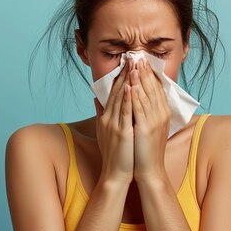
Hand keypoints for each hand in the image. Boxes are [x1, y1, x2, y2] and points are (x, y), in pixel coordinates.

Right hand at [93, 59, 134, 184]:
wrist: (115, 174)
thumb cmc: (113, 154)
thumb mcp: (104, 131)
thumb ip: (101, 113)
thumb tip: (97, 99)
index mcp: (106, 117)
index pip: (113, 92)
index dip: (120, 77)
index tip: (127, 63)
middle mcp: (108, 118)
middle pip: (117, 91)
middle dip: (125, 73)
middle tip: (131, 57)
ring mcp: (115, 124)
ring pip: (121, 98)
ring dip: (127, 80)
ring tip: (133, 65)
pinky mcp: (122, 132)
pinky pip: (125, 112)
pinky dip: (128, 99)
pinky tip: (132, 87)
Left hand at [128, 58, 170, 182]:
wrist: (149, 170)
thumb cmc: (146, 150)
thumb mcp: (146, 127)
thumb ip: (142, 112)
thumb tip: (135, 99)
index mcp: (162, 113)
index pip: (156, 88)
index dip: (150, 74)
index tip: (143, 60)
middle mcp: (161, 114)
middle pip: (153, 88)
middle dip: (146, 71)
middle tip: (139, 55)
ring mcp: (154, 121)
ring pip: (147, 95)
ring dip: (140, 78)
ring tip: (134, 64)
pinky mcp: (146, 128)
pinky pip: (140, 108)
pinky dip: (135, 96)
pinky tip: (130, 85)